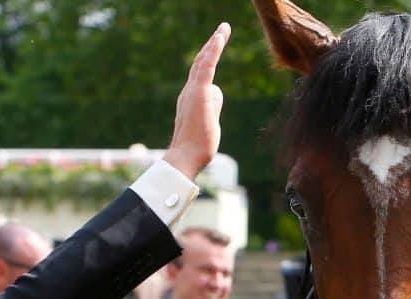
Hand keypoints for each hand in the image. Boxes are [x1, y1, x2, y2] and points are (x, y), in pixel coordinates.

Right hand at [162, 23, 230, 179]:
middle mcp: (189, 91)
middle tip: (221, 31)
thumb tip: (217, 93)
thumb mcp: (210, 122)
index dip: (207, 59)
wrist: (186, 157)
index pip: (200, 74)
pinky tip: (220, 37)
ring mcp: (193, 91)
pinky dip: (214, 50)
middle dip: (211, 45)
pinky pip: (208, 66)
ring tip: (224, 29)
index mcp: (190, 99)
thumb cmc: (197, 147)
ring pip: (204, 60)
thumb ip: (213, 106)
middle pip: (201, 63)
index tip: (214, 46)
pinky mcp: (200, 92)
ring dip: (215, 43)